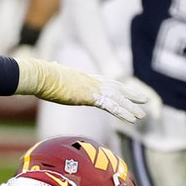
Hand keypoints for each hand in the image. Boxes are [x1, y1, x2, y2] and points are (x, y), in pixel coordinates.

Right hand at [15, 58, 153, 122]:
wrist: (40, 75)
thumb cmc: (41, 75)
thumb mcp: (50, 73)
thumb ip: (54, 70)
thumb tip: (49, 65)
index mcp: (83, 77)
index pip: (105, 83)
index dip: (117, 88)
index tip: (126, 92)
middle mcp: (91, 81)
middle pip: (117, 88)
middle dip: (131, 94)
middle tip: (145, 100)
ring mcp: (92, 88)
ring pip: (118, 99)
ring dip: (131, 108)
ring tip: (143, 116)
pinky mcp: (90, 96)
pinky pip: (111, 106)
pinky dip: (123, 113)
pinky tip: (132, 120)